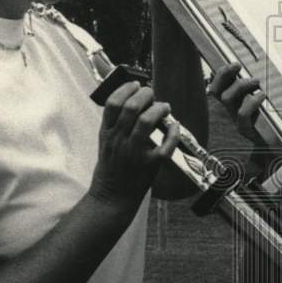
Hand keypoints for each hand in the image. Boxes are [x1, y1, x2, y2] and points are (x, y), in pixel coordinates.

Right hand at [89, 81, 182, 206]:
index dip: (126, 89)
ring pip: (147, 121)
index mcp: (107, 133)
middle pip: (131, 107)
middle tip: (152, 93)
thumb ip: (115, 124)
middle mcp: (119, 140)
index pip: (113, 103)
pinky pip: (165, 146)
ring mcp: (134, 152)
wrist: (111, 198)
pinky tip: (176, 127)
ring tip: (165, 107)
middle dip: (145, 94)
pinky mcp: (149, 165)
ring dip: (159, 109)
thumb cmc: (111, 169)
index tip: (135, 84)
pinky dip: (173, 134)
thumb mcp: (105, 143)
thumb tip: (132, 101)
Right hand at [208, 62, 265, 146]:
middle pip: (215, 91)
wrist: (268, 150)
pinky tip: (261, 96)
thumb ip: (247, 94)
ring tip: (256, 82)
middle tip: (238, 66)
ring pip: (226, 99)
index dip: (221, 75)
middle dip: (224, 74)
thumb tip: (248, 76)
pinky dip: (251, 101)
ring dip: (241, 85)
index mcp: (226, 107)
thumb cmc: (262, 126)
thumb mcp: (253, 108)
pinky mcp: (243, 131)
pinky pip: (242, 114)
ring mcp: (232, 122)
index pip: (215, 88)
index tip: (234, 65)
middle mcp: (225, 114)